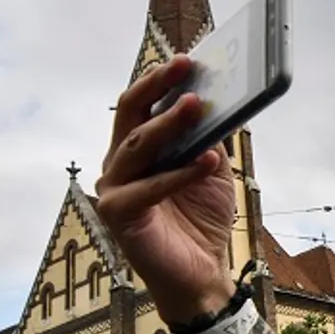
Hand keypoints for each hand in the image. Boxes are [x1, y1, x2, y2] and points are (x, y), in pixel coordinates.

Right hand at [95, 56, 237, 324]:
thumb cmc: (201, 220)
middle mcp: (119, 162)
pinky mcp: (118, 214)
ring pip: (138, 144)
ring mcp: (114, 187)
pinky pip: (150, 186)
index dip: (159, 79)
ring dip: (168, 123)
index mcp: (136, 148)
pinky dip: (180, 172)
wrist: (201, 274)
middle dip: (157, 86)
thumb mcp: (211, 168)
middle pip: (130, 113)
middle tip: (184, 66)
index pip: (141, 104)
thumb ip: (208, 136)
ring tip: (197, 105)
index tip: (187, 59)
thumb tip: (220, 97)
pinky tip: (207, 160)